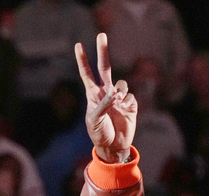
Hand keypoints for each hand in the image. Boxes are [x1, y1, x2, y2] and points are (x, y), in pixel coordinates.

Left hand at [75, 33, 136, 163]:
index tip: (78, 45)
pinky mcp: (130, 104)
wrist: (113, 147)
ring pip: (121, 83)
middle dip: (103, 51)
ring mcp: (119, 98)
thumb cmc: (99, 134)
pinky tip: (125, 110)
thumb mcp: (94, 120)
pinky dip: (127, 102)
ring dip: (119, 90)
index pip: (87, 74)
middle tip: (101, 34)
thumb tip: (114, 92)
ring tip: (116, 103)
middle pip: (105, 67)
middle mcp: (106, 93)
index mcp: (93, 95)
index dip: (83, 60)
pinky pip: (131, 96)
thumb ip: (102, 104)